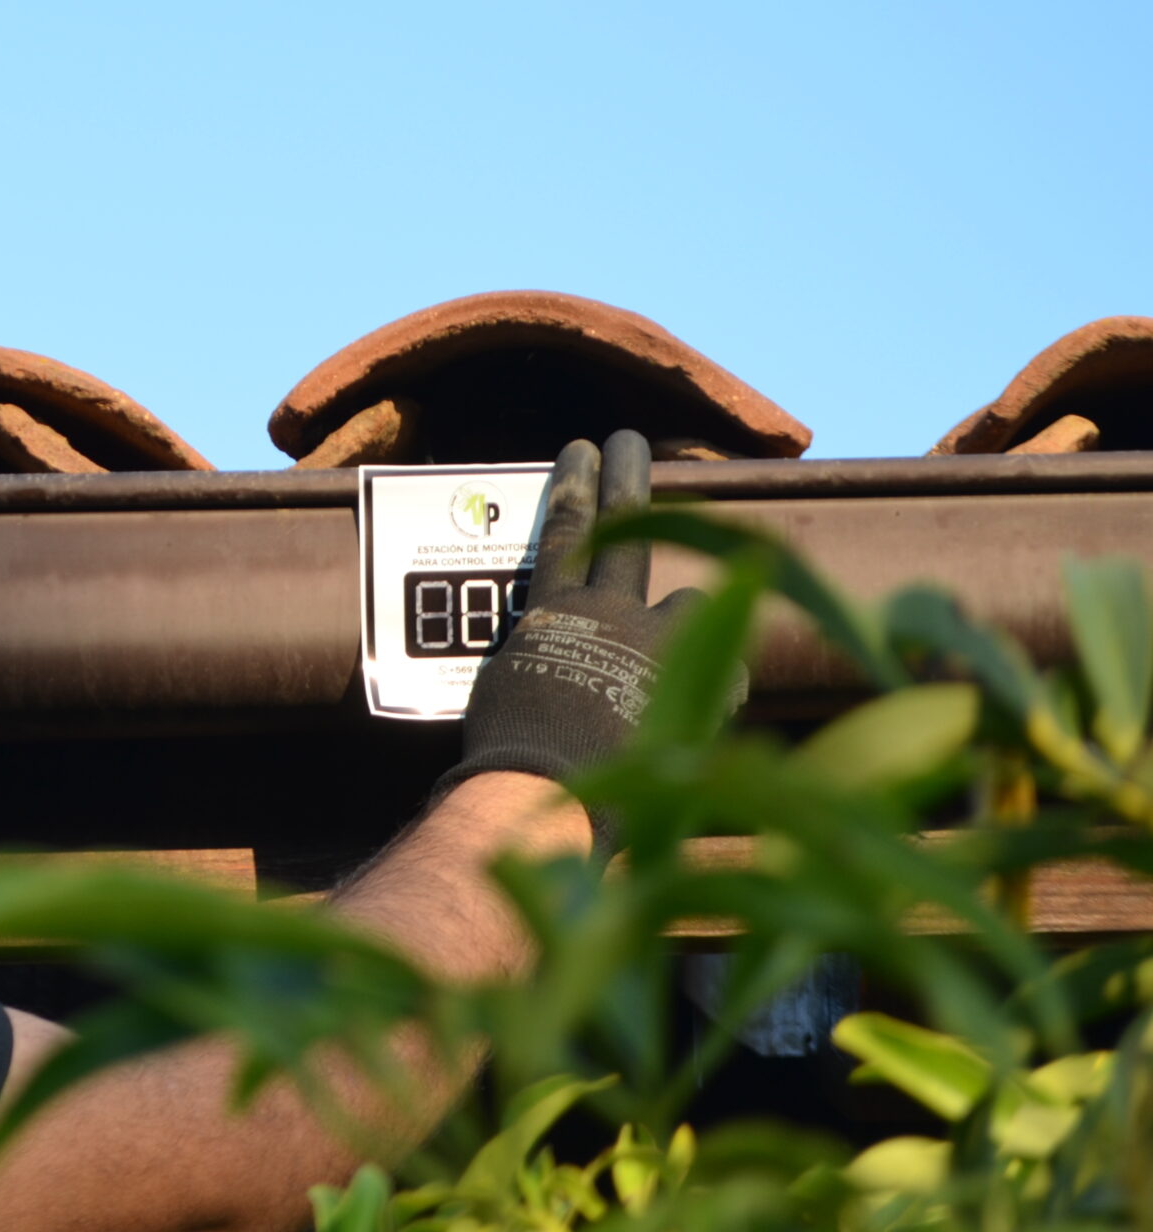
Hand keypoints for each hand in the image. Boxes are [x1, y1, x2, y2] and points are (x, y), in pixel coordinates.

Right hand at [433, 430, 719, 848]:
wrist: (546, 788)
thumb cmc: (509, 752)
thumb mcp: (506, 690)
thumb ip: (533, 660)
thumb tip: (541, 659)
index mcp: (554, 614)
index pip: (561, 532)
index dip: (572, 488)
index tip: (582, 450)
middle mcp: (608, 613)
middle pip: (623, 529)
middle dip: (624, 480)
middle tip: (627, 443)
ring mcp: (656, 643)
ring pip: (690, 603)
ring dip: (685, 617)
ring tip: (683, 636)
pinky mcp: (695, 685)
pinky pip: (723, 671)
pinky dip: (717, 683)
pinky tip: (712, 701)